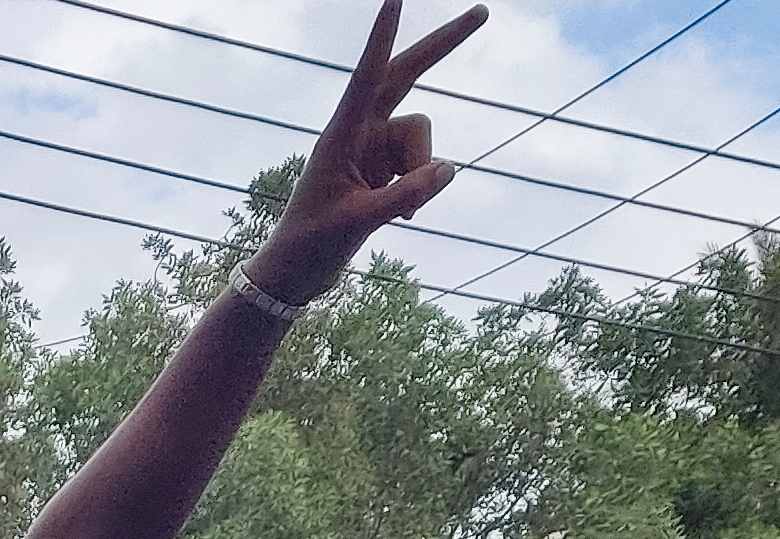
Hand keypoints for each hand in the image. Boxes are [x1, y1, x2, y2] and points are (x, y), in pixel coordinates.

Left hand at [242, 2, 484, 306]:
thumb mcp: (357, 222)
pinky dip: (420, 189)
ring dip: (421, 172)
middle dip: (442, 47)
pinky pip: (424, 165)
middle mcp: (360, 131)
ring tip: (397, 211)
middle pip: (406, 75)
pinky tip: (400, 216)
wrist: (297, 272)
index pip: (367, 76)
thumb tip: (448, 169)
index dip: (383, 37)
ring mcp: (375, 146)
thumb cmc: (312, 244)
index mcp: (340, 134)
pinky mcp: (386, 165)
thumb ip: (402, 196)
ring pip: (423, 138)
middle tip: (482, 12)